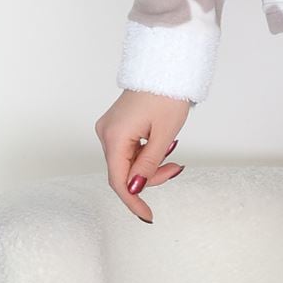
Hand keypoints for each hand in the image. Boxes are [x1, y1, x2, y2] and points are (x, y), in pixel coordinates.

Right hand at [94, 91, 190, 222]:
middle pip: (124, 171)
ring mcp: (110, 129)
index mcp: (115, 137)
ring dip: (150, 164)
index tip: (147, 216)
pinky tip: (164, 144)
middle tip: (176, 168)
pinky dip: (147, 153)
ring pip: (128, 161)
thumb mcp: (164, 135)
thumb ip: (149, 164)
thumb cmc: (166, 95)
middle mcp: (106, 133)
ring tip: (173, 151)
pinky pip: (130, 149)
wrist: (165, 66)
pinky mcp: (117, 125)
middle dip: (149, 177)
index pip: (119, 181)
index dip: (133, 201)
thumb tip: (135, 188)